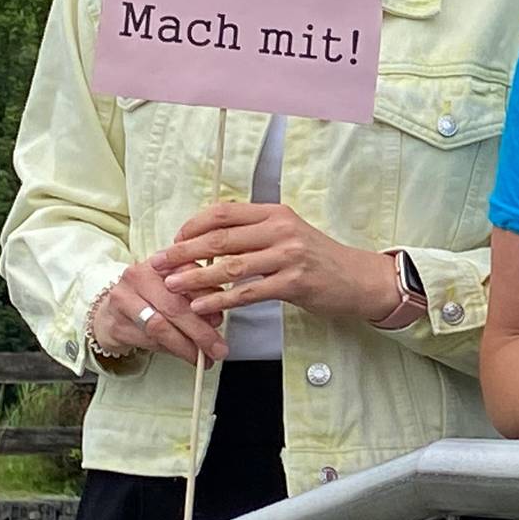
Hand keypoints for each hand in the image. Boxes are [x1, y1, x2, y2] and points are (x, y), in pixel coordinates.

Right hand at [87, 259, 226, 364]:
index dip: (207, 298)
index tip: (220, 318)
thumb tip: (216, 317)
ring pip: (160, 326)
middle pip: (174, 305)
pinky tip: (184, 356)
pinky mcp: (116, 324)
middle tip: (217, 348)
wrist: (109, 313)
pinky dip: (170, 350)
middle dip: (200, 331)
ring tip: (203, 357)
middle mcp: (138, 276)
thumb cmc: (148, 300)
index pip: (187, 276)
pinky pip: (148, 340)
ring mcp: (123, 300)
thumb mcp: (172, 289)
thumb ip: (194, 296)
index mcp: (159, 262)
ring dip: (186, 346)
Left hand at [151, 202, 400, 324]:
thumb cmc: (320, 259)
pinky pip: (249, 292)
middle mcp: (281, 229)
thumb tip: (211, 241)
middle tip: (158, 262)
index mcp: (275, 213)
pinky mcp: (294, 282)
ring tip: (173, 287)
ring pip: (230, 266)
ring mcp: (289, 255)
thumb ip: (255, 234)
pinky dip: (222, 300)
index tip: (174, 239)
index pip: (224, 212)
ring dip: (196, 278)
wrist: (359, 278)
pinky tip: (203, 307)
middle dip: (184, 251)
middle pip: (221, 238)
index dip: (193, 225)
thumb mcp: (289, 234)